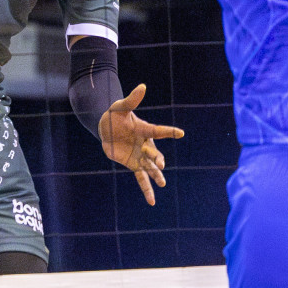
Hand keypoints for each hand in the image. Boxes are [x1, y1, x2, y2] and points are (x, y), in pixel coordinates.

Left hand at [98, 83, 184, 205]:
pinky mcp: (133, 165)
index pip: (158, 130)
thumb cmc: (115, 115)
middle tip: (160, 163)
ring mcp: (140, 156)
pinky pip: (141, 179)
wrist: (106, 128)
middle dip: (157, 158)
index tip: (181, 133)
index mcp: (144, 129)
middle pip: (153, 152)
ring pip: (150, 168)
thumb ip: (132, 99)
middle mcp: (145, 144)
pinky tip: (151, 201)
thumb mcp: (120, 106)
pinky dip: (147, 189)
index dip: (169, 132)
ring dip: (156, 175)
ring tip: (162, 183)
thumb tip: (142, 86)